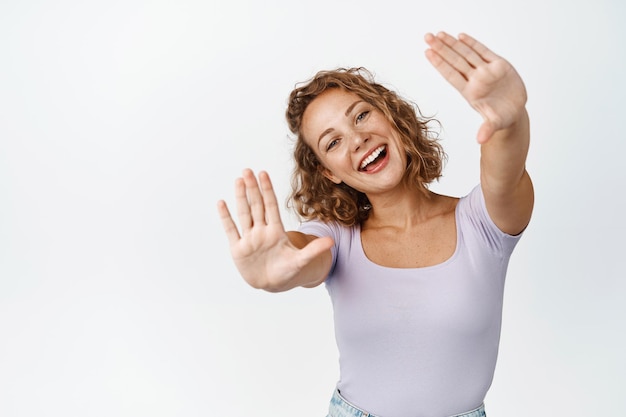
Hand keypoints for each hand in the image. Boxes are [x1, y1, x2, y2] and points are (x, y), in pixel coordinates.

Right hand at [217, 169, 332, 290]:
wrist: (273, 284)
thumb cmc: (287, 271)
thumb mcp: (301, 261)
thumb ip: (313, 250)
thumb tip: (331, 242)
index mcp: (276, 231)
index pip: (271, 206)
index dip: (267, 190)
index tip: (263, 174)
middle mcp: (262, 231)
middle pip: (256, 206)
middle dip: (252, 189)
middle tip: (248, 171)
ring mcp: (249, 239)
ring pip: (244, 214)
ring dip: (240, 198)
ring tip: (238, 180)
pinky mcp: (238, 249)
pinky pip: (231, 230)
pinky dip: (226, 217)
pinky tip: (221, 203)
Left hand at [424, 32, 526, 143]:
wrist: (514, 111)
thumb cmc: (501, 118)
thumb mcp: (495, 124)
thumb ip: (487, 129)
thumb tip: (481, 140)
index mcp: (470, 92)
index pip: (451, 75)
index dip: (440, 63)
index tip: (427, 52)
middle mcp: (475, 79)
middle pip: (455, 61)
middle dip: (441, 48)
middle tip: (427, 37)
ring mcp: (486, 71)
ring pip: (466, 54)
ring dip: (452, 44)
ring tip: (438, 34)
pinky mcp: (498, 65)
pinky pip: (483, 51)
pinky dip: (472, 44)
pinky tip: (460, 36)